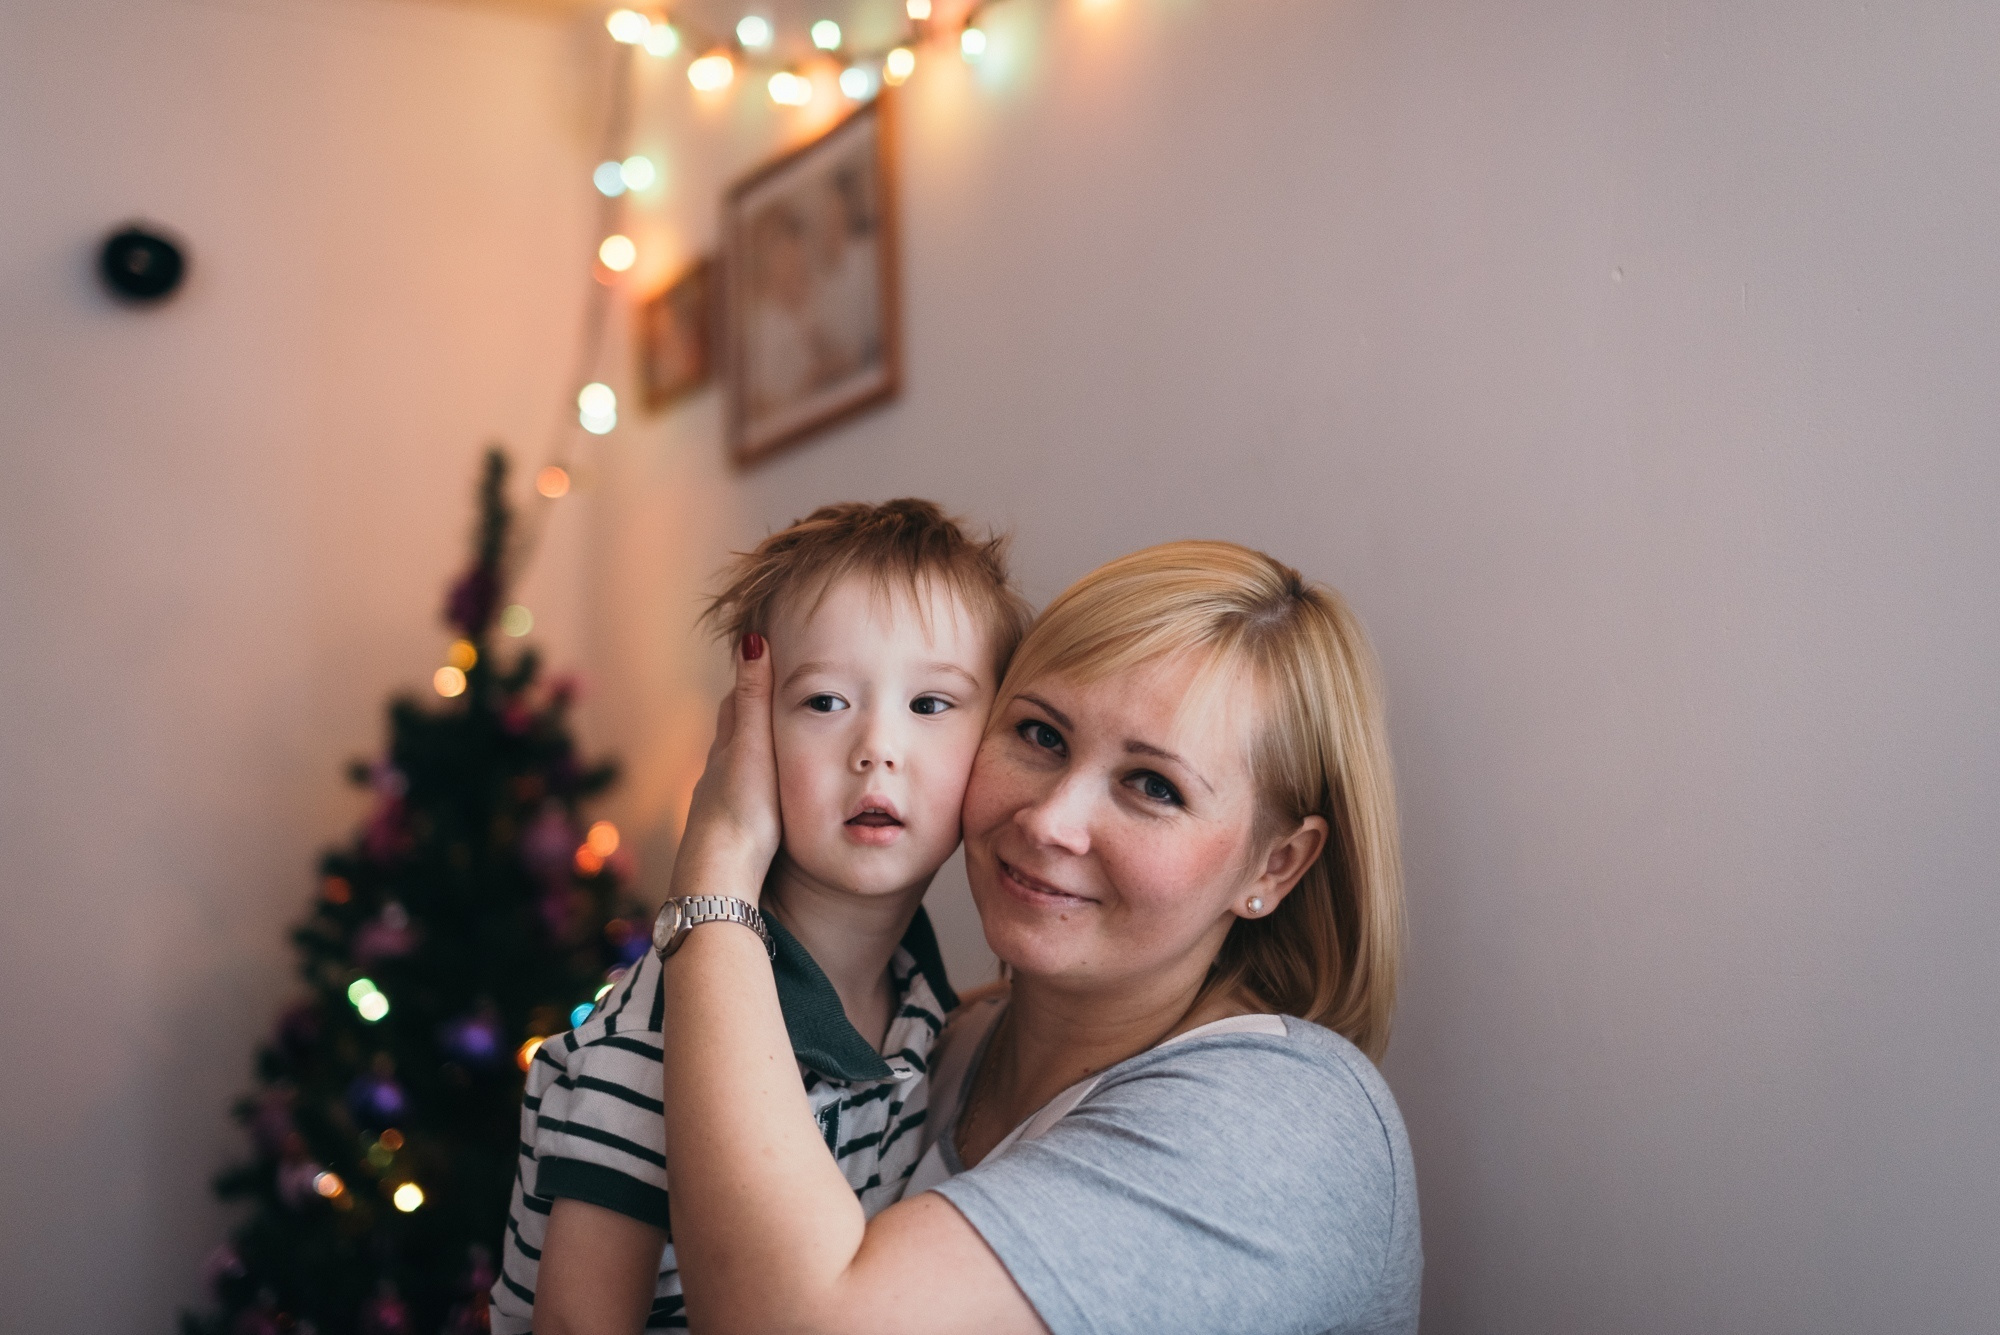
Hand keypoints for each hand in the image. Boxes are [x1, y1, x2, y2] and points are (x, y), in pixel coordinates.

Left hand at [671, 634, 781, 904]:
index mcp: (727, 746)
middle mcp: (717, 770)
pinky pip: (737, 795)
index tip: (768, 661)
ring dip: (748, 752)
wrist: (720, 873)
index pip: (736, 702)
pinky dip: (749, 784)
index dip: (751, 681)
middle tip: (773, 696)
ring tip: (771, 744)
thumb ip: (754, 698)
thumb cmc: (743, 809)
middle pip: (730, 733)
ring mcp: (716, 801)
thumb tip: (751, 640)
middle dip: (749, 712)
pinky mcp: (723, 830)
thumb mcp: (753, 745)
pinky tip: (758, 797)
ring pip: (732, 766)